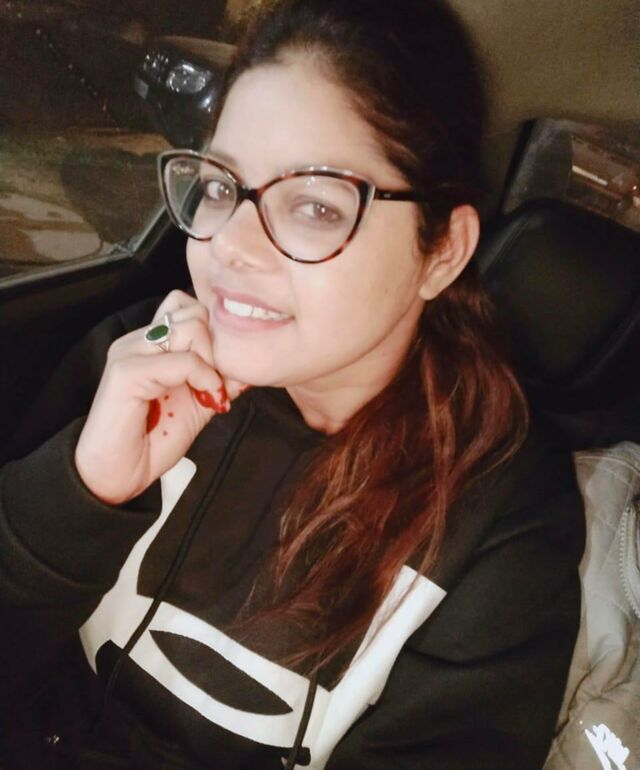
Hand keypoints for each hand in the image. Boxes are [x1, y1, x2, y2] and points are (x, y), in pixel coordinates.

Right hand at [74, 291, 247, 503]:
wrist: (118, 476)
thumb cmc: (152, 440)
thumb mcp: (199, 405)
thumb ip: (221, 382)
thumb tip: (249, 366)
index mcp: (152, 344)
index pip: (189, 306)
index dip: (215, 334)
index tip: (222, 371)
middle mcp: (139, 341)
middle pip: (194, 311)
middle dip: (216, 346)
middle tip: (217, 382)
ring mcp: (130, 352)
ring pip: (191, 328)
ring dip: (211, 361)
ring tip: (209, 391)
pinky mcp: (127, 372)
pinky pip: (182, 360)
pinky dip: (204, 378)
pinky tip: (206, 399)